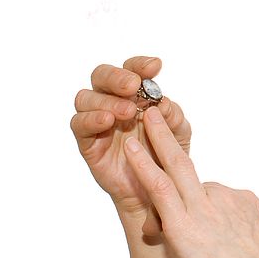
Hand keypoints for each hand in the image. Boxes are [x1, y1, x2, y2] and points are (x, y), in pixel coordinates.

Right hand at [70, 56, 191, 217]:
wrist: (158, 192)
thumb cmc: (167, 156)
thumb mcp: (179, 135)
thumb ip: (174, 117)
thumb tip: (164, 103)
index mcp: (136, 95)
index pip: (131, 70)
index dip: (140, 65)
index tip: (155, 66)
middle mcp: (113, 103)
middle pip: (101, 76)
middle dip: (116, 77)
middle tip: (133, 85)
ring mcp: (98, 122)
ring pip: (86, 98)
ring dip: (106, 100)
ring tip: (127, 112)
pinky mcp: (88, 143)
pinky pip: (79, 125)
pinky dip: (91, 119)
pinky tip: (108, 121)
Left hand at [123, 107, 258, 257]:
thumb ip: (246, 238)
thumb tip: (240, 244)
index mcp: (244, 204)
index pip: (213, 193)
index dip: (196, 196)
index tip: (188, 203)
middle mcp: (224, 197)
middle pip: (191, 166)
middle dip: (171, 140)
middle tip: (159, 115)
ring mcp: (203, 207)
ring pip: (176, 166)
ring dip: (159, 138)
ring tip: (148, 116)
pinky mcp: (183, 222)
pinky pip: (160, 187)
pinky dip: (144, 165)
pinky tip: (132, 149)